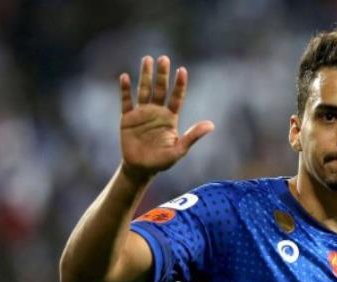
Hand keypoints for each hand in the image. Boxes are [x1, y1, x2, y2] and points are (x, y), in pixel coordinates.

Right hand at [119, 55, 213, 180]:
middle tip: (164, 58)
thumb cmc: (162, 161)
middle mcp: (156, 111)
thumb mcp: (179, 150)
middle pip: (160, 89)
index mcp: (170, 117)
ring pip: (144, 90)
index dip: (179, 84)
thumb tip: (211, 125)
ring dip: (145, 76)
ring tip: (147, 59)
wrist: (141, 169)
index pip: (176, 97)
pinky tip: (125, 77)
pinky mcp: (127, 119)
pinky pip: (126, 101)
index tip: (182, 70)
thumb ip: (193, 136)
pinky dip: (125, 90)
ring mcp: (142, 113)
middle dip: (162, 74)